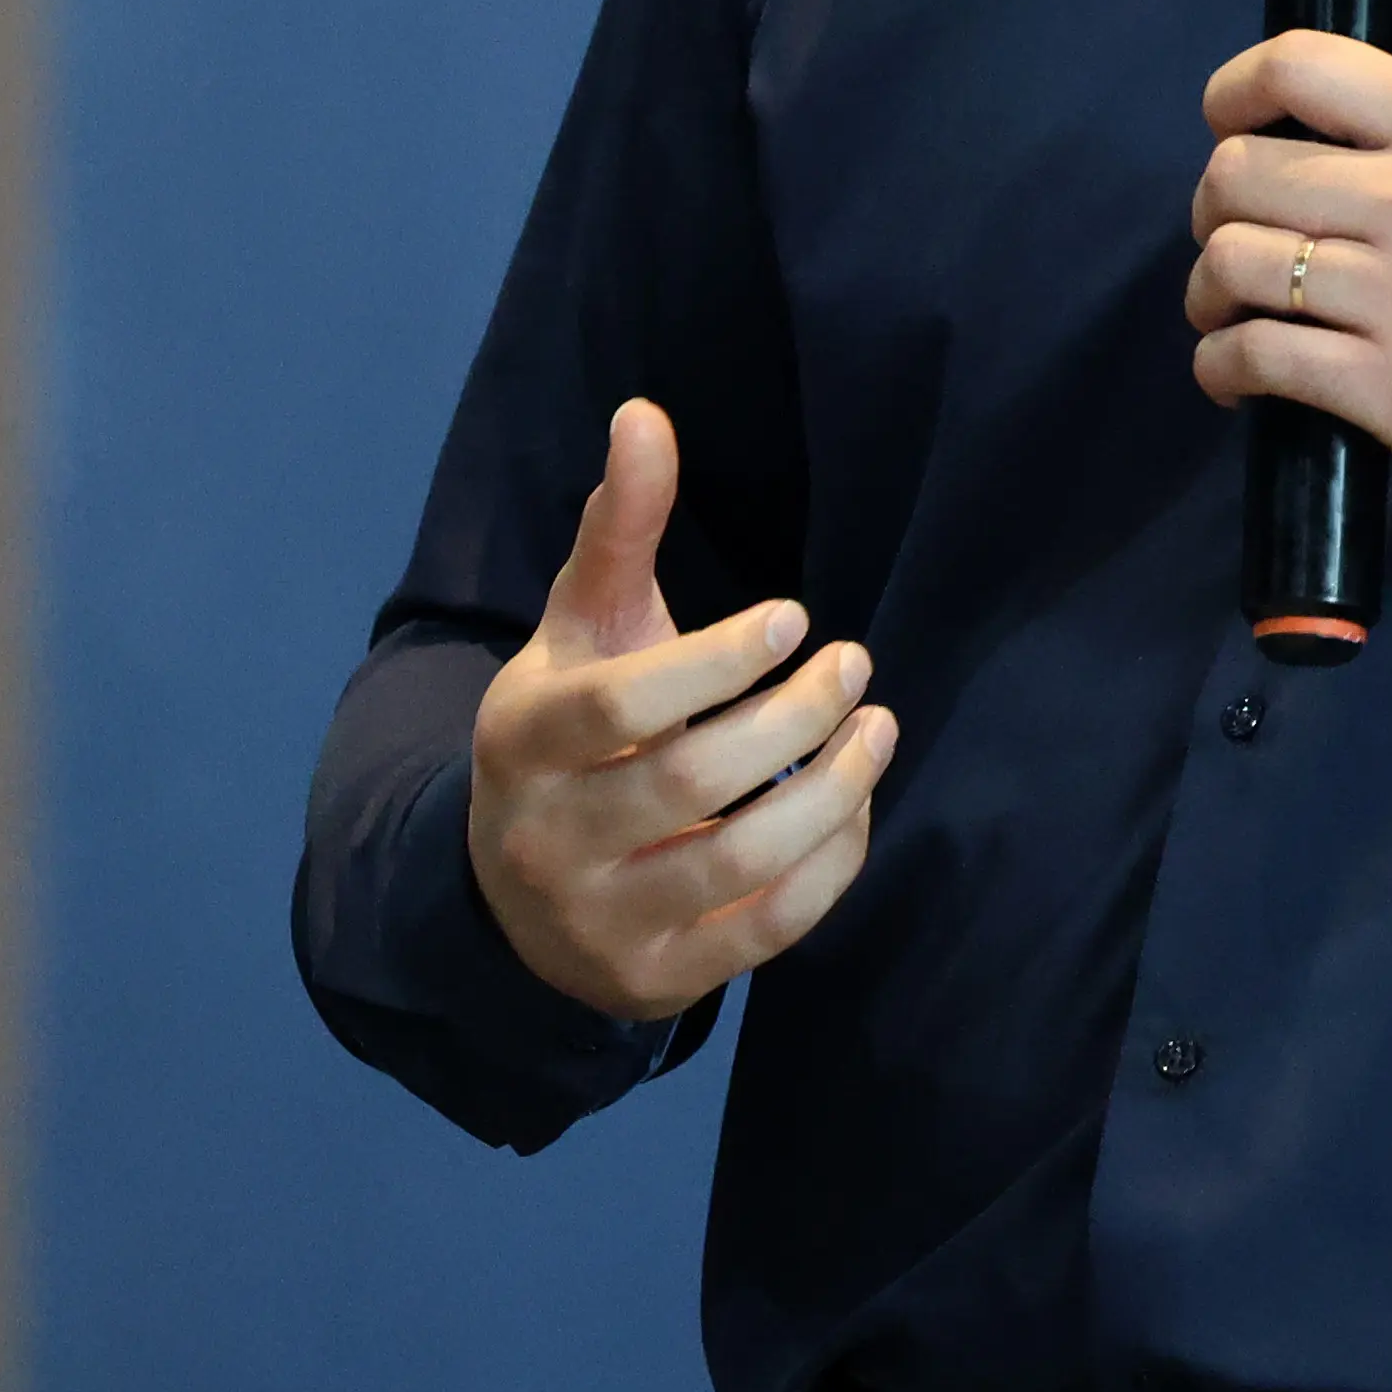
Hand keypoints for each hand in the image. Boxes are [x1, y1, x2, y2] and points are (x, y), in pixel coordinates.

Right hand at [463, 398, 892, 1019]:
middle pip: (688, 781)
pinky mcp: (659, 979)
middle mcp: (548, 840)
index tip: (796, 616)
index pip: (620, 706)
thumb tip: (645, 412)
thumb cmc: (570, 728)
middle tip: (854, 662)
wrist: (512, 893)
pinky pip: (767, 931)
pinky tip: (858, 800)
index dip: (717, 661)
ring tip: (878, 726)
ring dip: (832, 791)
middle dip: (793, 718)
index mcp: (520, 740)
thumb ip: (617, 528)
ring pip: (740, 864)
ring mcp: (604, 920)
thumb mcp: (579, 629)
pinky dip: (831, 864)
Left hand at [1182, 19, 1391, 542]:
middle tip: (1234, 227)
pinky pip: (1255, 358)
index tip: (1231, 118)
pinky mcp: (1384, 391)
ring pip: (1234, 263)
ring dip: (1207, 288)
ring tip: (1226, 306)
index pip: (1303, 65)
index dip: (1236, 86)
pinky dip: (1222, 366)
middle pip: (1242, 170)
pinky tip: (1236, 373)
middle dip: (1213, 201)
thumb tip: (1388, 33)